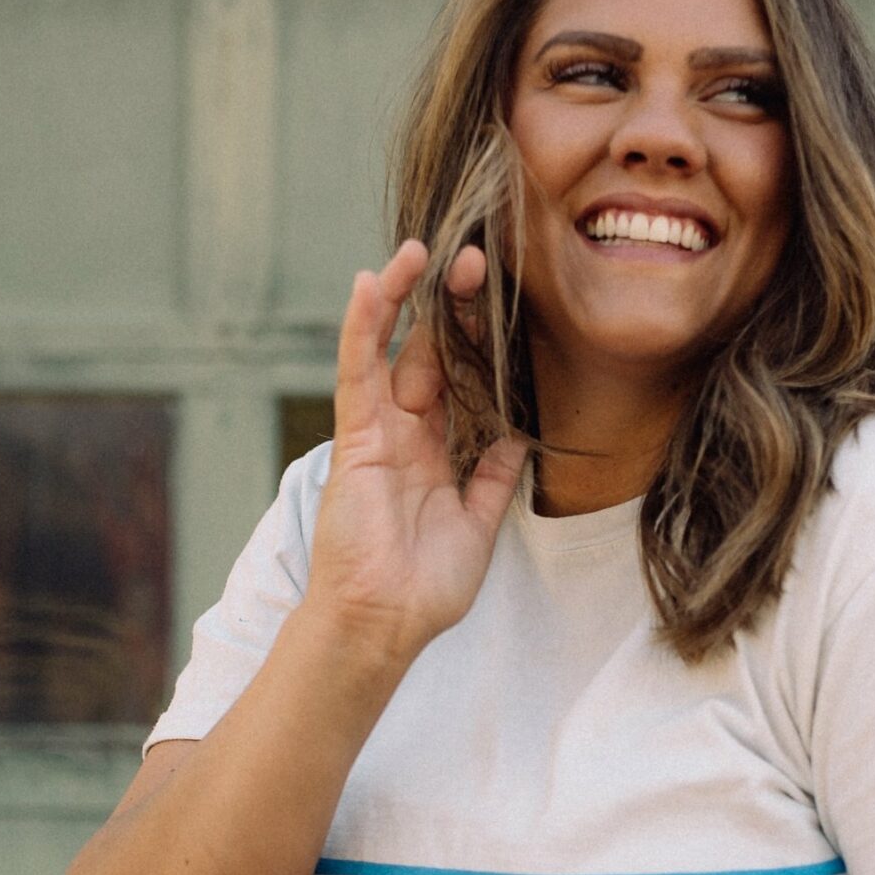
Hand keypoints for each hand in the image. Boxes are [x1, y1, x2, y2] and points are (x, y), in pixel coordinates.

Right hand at [304, 237, 527, 663]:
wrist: (384, 623)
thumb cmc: (424, 587)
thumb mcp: (477, 525)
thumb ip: (493, 479)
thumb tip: (520, 440)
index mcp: (435, 452)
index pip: (458, 382)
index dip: (476, 342)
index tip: (501, 303)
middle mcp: (406, 434)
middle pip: (428, 354)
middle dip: (451, 308)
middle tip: (479, 262)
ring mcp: (378, 432)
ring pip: (390, 350)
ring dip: (406, 298)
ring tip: (426, 251)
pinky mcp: (355, 437)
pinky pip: (357, 371)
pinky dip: (362, 326)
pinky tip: (372, 282)